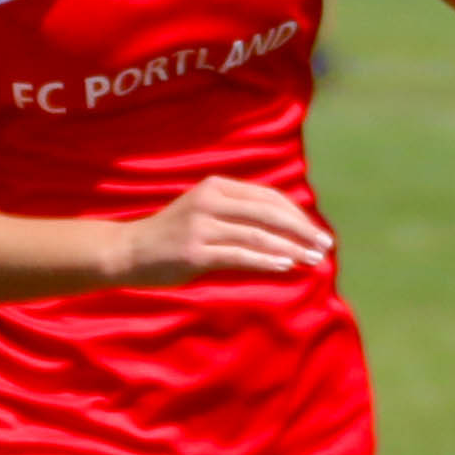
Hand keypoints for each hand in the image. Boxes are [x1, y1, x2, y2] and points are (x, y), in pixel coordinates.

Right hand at [110, 176, 335, 284]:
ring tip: (312, 260)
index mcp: (217, 187)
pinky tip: (286, 266)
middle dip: (302, 230)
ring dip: (290, 248)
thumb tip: (285, 231)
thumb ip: (238, 215)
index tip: (317, 233)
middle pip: (269, 213)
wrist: (129, 252)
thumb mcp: (205, 214)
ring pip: (258, 234)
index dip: (297, 215)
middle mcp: (211, 201)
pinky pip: (239, 255)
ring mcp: (201, 226)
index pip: (268, 197)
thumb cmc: (172, 237)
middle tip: (325, 246)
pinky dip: (267, 260)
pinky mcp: (195, 252)